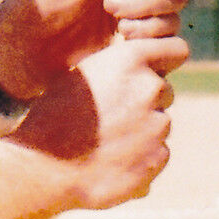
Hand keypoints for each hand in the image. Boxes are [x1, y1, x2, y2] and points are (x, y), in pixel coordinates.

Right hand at [7, 33, 188, 211]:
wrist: (44, 169)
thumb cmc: (52, 118)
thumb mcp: (79, 78)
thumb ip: (117, 71)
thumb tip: (139, 74)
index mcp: (130, 60)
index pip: (175, 49)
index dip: (166, 61)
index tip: (154, 71)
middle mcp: (150, 87)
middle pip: (163, 91)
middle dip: (145, 101)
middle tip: (111, 117)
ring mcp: (158, 124)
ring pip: (158, 124)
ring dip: (140, 132)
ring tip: (102, 143)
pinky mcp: (158, 157)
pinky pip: (156, 153)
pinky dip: (139, 158)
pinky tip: (108, 162)